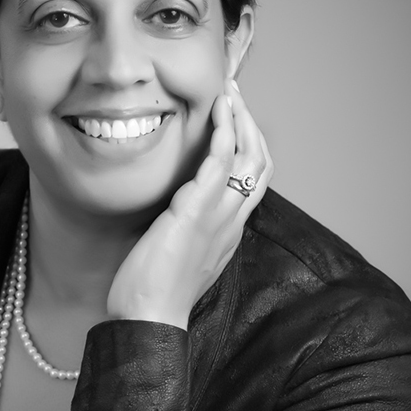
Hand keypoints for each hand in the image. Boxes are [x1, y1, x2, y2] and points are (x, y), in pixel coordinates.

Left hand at [107, 79, 273, 329]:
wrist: (149, 319)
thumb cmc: (156, 292)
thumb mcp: (182, 255)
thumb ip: (189, 229)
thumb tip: (178, 210)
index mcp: (229, 231)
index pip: (254, 181)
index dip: (250, 146)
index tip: (235, 121)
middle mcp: (232, 221)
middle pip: (260, 163)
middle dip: (251, 125)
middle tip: (235, 96)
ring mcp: (218, 216)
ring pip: (249, 157)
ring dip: (241, 119)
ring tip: (229, 92)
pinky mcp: (196, 212)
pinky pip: (219, 163)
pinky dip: (223, 132)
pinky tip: (218, 110)